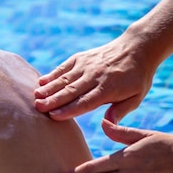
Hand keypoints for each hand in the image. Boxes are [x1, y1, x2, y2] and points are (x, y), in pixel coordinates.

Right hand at [34, 36, 154, 121]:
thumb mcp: (136, 97)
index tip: (54, 116)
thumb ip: (120, 111)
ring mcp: (86, 65)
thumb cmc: (137, 77)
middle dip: (53, 100)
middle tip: (38, 107)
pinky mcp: (80, 58)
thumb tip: (107, 125)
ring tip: (36, 96)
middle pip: (71, 91)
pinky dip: (52, 74)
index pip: (85, 102)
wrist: (137, 47)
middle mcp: (95, 76)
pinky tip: (41, 81)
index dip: (69, 109)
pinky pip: (64, 67)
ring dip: (49, 87)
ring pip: (65, 79)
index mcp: (108, 89)